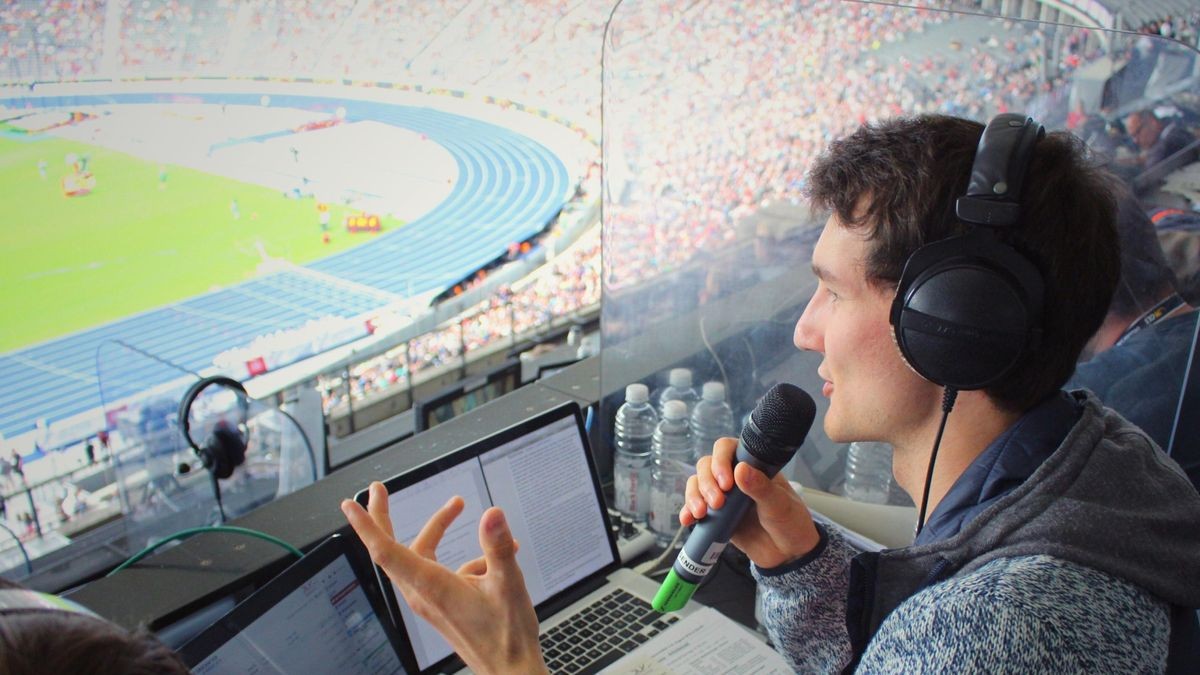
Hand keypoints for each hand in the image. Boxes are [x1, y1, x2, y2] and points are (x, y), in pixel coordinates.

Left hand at [342, 482, 546, 674]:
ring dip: (435, 530)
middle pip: (391, 550)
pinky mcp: (441, 605)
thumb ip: (498, 546)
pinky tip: (491, 560)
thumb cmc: (506, 636)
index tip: (351, 505)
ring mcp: (431, 600)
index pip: (386, 551)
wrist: (510, 670)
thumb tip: (492, 515)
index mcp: (432, 586)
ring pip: (418, 556)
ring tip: (457, 507)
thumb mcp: (508, 584)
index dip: (366, 525)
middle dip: (382, 517)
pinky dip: (462, 558)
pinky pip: (439, 571)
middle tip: (378, 492)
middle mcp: (424, 593)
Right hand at [680, 438, 820, 567]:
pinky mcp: (715, 516)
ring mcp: (723, 496)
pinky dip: (687, 512)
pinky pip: (694, 508)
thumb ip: (761, 488)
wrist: (788, 555)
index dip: (720, 460)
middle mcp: (734, 477)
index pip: (727, 449)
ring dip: (694, 496)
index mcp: (752, 465)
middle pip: (706, 466)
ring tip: (701, 513)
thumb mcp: (780, 504)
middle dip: (707, 483)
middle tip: (718, 503)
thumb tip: (740, 469)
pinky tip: (687, 520)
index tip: (726, 482)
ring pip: (696, 484)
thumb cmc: (790, 522)